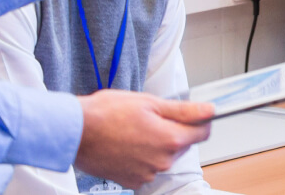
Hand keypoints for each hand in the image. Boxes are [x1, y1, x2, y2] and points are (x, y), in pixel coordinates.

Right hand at [74, 90, 215, 187]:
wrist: (74, 132)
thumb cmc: (106, 113)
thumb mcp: (149, 103)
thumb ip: (183, 110)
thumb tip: (209, 110)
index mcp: (171, 139)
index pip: (203, 132)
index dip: (199, 121)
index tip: (191, 115)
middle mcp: (163, 161)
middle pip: (182, 145)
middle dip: (172, 131)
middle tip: (149, 118)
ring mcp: (148, 173)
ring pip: (163, 157)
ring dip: (155, 145)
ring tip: (132, 131)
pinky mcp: (133, 181)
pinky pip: (147, 168)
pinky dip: (141, 158)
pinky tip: (126, 145)